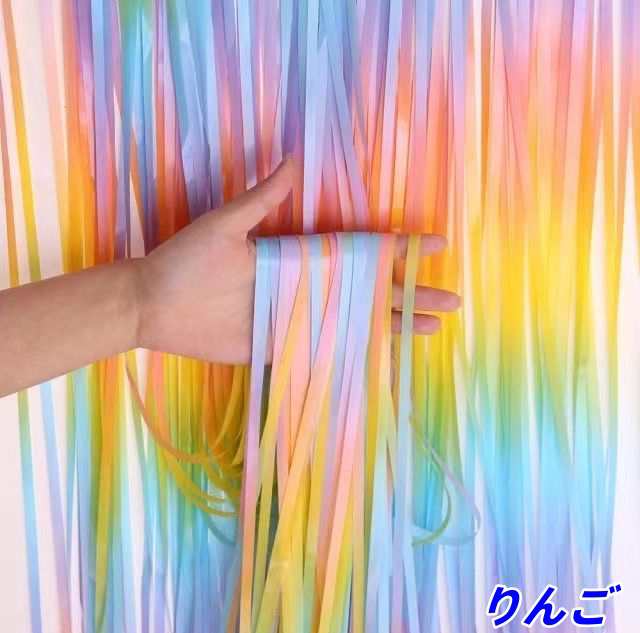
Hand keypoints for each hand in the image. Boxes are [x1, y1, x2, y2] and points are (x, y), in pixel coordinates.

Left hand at [134, 157, 460, 363]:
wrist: (153, 306)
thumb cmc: (186, 261)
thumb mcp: (225, 225)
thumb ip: (263, 199)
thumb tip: (294, 157)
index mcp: (298, 256)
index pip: (359, 252)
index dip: (397, 250)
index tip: (434, 244)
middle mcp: (305, 288)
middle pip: (369, 292)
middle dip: (410, 294)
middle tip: (451, 299)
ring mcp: (295, 320)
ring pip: (355, 324)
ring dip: (392, 327)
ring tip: (430, 329)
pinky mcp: (279, 348)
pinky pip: (325, 352)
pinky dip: (355, 354)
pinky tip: (383, 358)